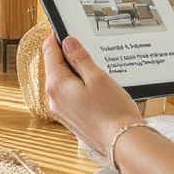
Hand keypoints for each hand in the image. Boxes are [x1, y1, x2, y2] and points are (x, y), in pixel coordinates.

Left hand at [43, 34, 142, 155]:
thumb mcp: (98, 78)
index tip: (58, 30)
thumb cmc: (113, 112)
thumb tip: (68, 43)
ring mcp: (61, 111)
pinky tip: (91, 86)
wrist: (123, 143)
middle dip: (64, 56)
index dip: (55, 40)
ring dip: (72, 72)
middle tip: (76, 43)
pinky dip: (76, 87)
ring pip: (62, 83)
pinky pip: (68, 96)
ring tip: (88, 64)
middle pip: (54, 68)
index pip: (50, 54)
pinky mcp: (71, 119)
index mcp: (57, 85)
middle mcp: (54, 99)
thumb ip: (80, 59)